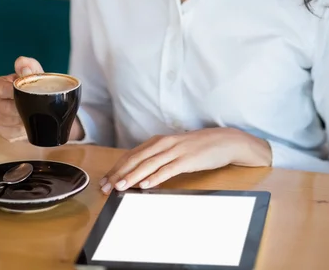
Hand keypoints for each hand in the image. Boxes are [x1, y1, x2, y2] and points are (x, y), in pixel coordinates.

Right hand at [0, 56, 43, 141]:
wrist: (37, 102)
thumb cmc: (32, 86)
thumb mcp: (33, 73)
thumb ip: (29, 66)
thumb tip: (23, 66)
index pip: (0, 89)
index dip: (15, 91)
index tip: (28, 92)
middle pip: (4, 108)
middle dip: (21, 107)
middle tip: (36, 105)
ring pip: (9, 121)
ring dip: (24, 118)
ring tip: (35, 113)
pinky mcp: (1, 132)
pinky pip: (12, 133)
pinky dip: (23, 129)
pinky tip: (30, 122)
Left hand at [100, 128, 271, 193]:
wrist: (224, 141)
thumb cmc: (198, 147)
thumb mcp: (174, 150)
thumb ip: (158, 158)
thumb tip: (139, 173)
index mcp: (159, 141)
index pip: (132, 155)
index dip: (117, 167)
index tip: (105, 180)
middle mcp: (164, 144)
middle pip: (136, 159)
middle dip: (119, 173)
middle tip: (106, 187)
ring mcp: (176, 151)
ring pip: (149, 164)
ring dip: (133, 176)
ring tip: (120, 187)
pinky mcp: (187, 160)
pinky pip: (168, 169)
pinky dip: (156, 177)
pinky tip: (146, 185)